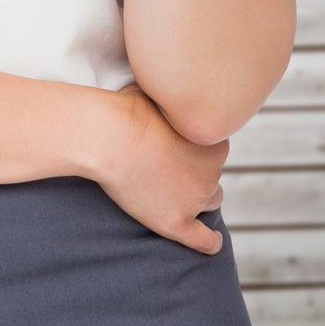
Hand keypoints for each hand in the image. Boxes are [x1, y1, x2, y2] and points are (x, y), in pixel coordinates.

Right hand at [90, 83, 226, 254]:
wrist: (109, 138)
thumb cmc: (127, 110)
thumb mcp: (158, 92)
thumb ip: (171, 98)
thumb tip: (169, 84)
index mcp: (213, 140)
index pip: (215, 148)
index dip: (197, 148)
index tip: (179, 146)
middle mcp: (211, 171)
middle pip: (212, 175)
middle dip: (197, 173)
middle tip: (172, 168)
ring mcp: (195, 198)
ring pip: (210, 201)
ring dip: (199, 199)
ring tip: (181, 197)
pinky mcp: (176, 222)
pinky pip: (203, 240)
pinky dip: (209, 242)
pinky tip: (212, 241)